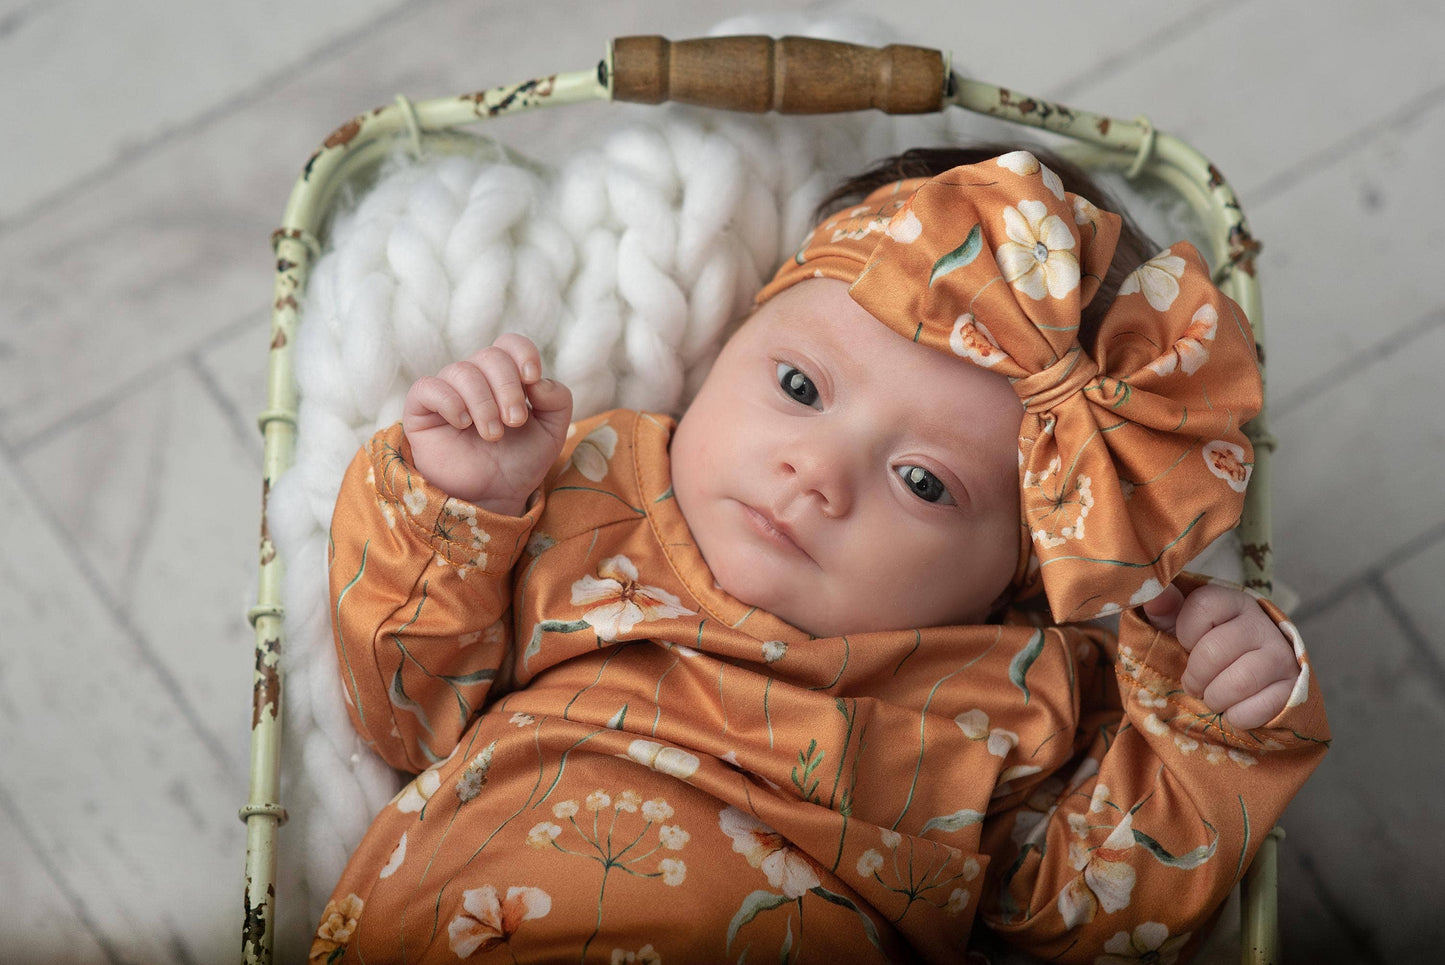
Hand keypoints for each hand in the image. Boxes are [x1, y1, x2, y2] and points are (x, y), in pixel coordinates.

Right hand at [402, 334, 571, 514]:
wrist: (495, 496)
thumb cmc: (520, 461)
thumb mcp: (552, 431)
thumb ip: (558, 400)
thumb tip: (538, 381)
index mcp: (505, 377)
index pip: (509, 344)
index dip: (522, 353)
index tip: (532, 379)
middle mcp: (475, 378)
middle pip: (489, 356)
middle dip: (508, 388)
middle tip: (515, 423)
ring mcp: (447, 392)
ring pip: (462, 371)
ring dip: (483, 403)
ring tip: (493, 435)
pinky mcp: (421, 410)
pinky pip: (427, 387)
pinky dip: (449, 401)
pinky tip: (462, 423)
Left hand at [1142, 582, 1298, 729]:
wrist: (1260, 682)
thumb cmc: (1211, 650)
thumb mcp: (1185, 626)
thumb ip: (1166, 609)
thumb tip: (1154, 595)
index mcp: (1233, 602)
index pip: (1202, 606)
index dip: (1186, 632)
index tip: (1187, 644)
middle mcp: (1262, 625)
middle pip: (1214, 651)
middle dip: (1195, 676)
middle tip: (1195, 682)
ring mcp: (1281, 656)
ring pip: (1237, 683)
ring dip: (1215, 698)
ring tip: (1213, 696)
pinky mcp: (1292, 688)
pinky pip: (1256, 709)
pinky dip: (1237, 716)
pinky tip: (1235, 709)